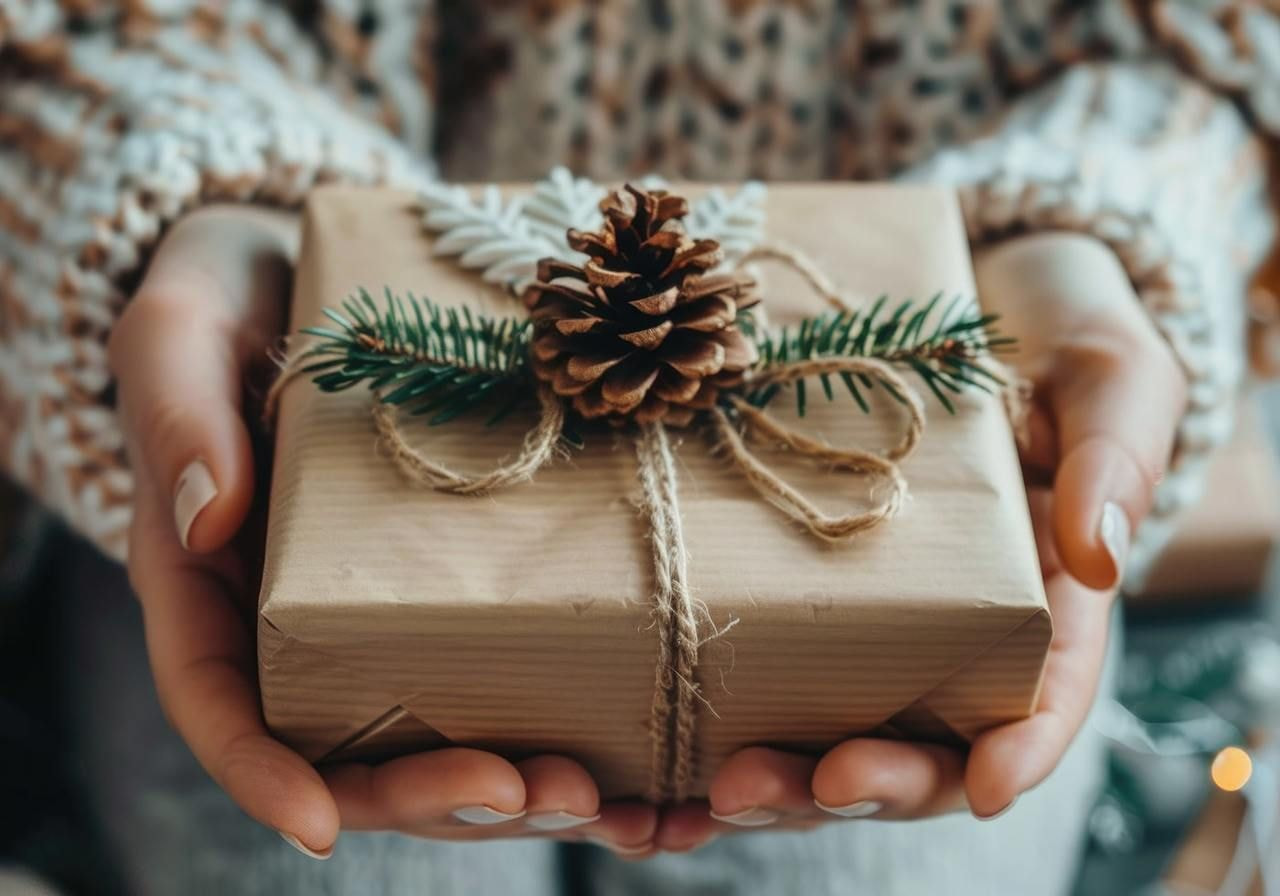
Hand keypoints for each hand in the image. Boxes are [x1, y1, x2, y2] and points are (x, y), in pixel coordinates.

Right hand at [110, 205, 655, 857]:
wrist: (301, 272)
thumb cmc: (224, 302)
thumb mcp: (178, 335)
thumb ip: (175, 417)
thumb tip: (203, 516)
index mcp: (208, 581)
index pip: (218, 702)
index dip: (261, 774)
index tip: (319, 828)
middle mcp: (290, 617)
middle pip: (345, 749)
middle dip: (432, 797)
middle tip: (531, 791)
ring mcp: (374, 605)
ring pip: (430, 736)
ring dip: (509, 786)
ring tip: (594, 794)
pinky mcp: (446, 577)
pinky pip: (493, 667)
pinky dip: (556, 723)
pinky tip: (630, 756)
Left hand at [653, 232, 1185, 849]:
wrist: (974, 307)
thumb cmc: (1056, 345)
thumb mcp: (1108, 382)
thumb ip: (1112, 459)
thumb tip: (1099, 553)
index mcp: (1048, 595)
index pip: (1046, 692)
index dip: (1022, 746)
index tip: (987, 784)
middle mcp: (961, 627)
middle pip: (930, 743)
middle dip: (876, 782)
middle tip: (818, 783)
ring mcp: (881, 616)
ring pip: (842, 732)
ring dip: (790, 778)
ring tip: (724, 793)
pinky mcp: (806, 587)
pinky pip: (776, 673)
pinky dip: (731, 726)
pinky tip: (677, 757)